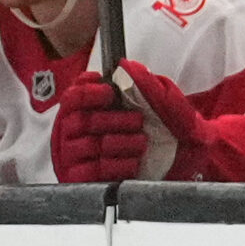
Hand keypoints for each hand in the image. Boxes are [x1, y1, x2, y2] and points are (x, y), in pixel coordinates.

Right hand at [53, 61, 208, 182]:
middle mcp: (70, 133)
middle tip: (137, 120)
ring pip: (90, 146)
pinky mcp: (78, 179)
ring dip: (120, 143)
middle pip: (82, 120)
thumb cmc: (151, 129)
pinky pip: (92, 171)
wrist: (174, 162)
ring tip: (140, 142)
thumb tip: (127, 66)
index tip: (110, 93)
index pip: (73, 97)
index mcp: (81, 110)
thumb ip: (140, 82)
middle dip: (114, 119)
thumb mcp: (153, 102)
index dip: (90, 93)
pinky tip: (133, 162)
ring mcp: (72, 157)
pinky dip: (116, 166)